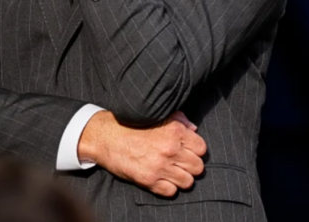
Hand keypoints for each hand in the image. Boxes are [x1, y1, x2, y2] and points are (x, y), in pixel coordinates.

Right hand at [78, 110, 205, 196]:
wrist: (106, 136)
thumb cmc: (131, 125)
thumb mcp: (157, 116)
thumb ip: (178, 120)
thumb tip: (194, 129)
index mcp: (174, 131)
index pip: (202, 148)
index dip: (195, 150)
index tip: (188, 151)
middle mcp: (170, 148)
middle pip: (198, 167)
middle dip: (190, 166)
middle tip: (180, 163)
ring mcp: (160, 166)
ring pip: (188, 182)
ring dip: (181, 178)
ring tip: (172, 172)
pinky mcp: (149, 180)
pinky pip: (171, 191)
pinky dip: (168, 187)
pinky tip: (161, 178)